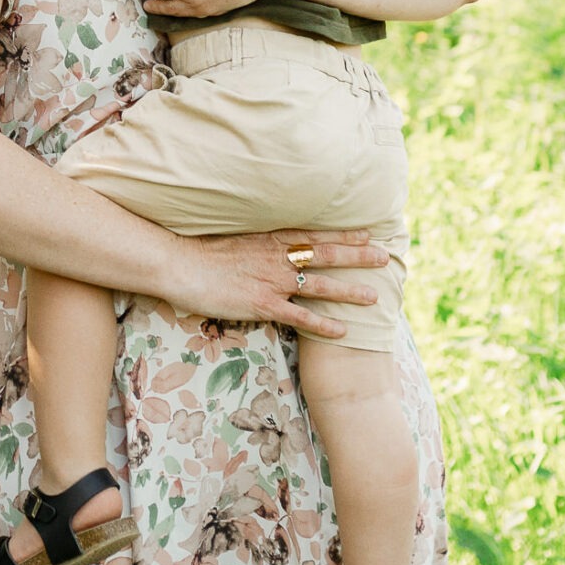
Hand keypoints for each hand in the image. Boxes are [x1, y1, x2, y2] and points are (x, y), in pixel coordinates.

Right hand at [169, 229, 388, 337]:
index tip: (368, 234)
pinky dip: (323, 324)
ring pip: (320, 286)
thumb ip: (260, 240)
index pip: (316, 234)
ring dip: (349, 291)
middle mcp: (277, 257)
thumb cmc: (202, 251)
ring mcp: (271, 281)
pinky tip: (343, 331)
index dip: (344, 235)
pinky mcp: (262, 304)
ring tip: (374, 298)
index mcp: (270, 238)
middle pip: (326, 255)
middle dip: (358, 257)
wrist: (180, 264)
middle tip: (385, 258)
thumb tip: (274, 241)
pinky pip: (300, 316)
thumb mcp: (237, 237)